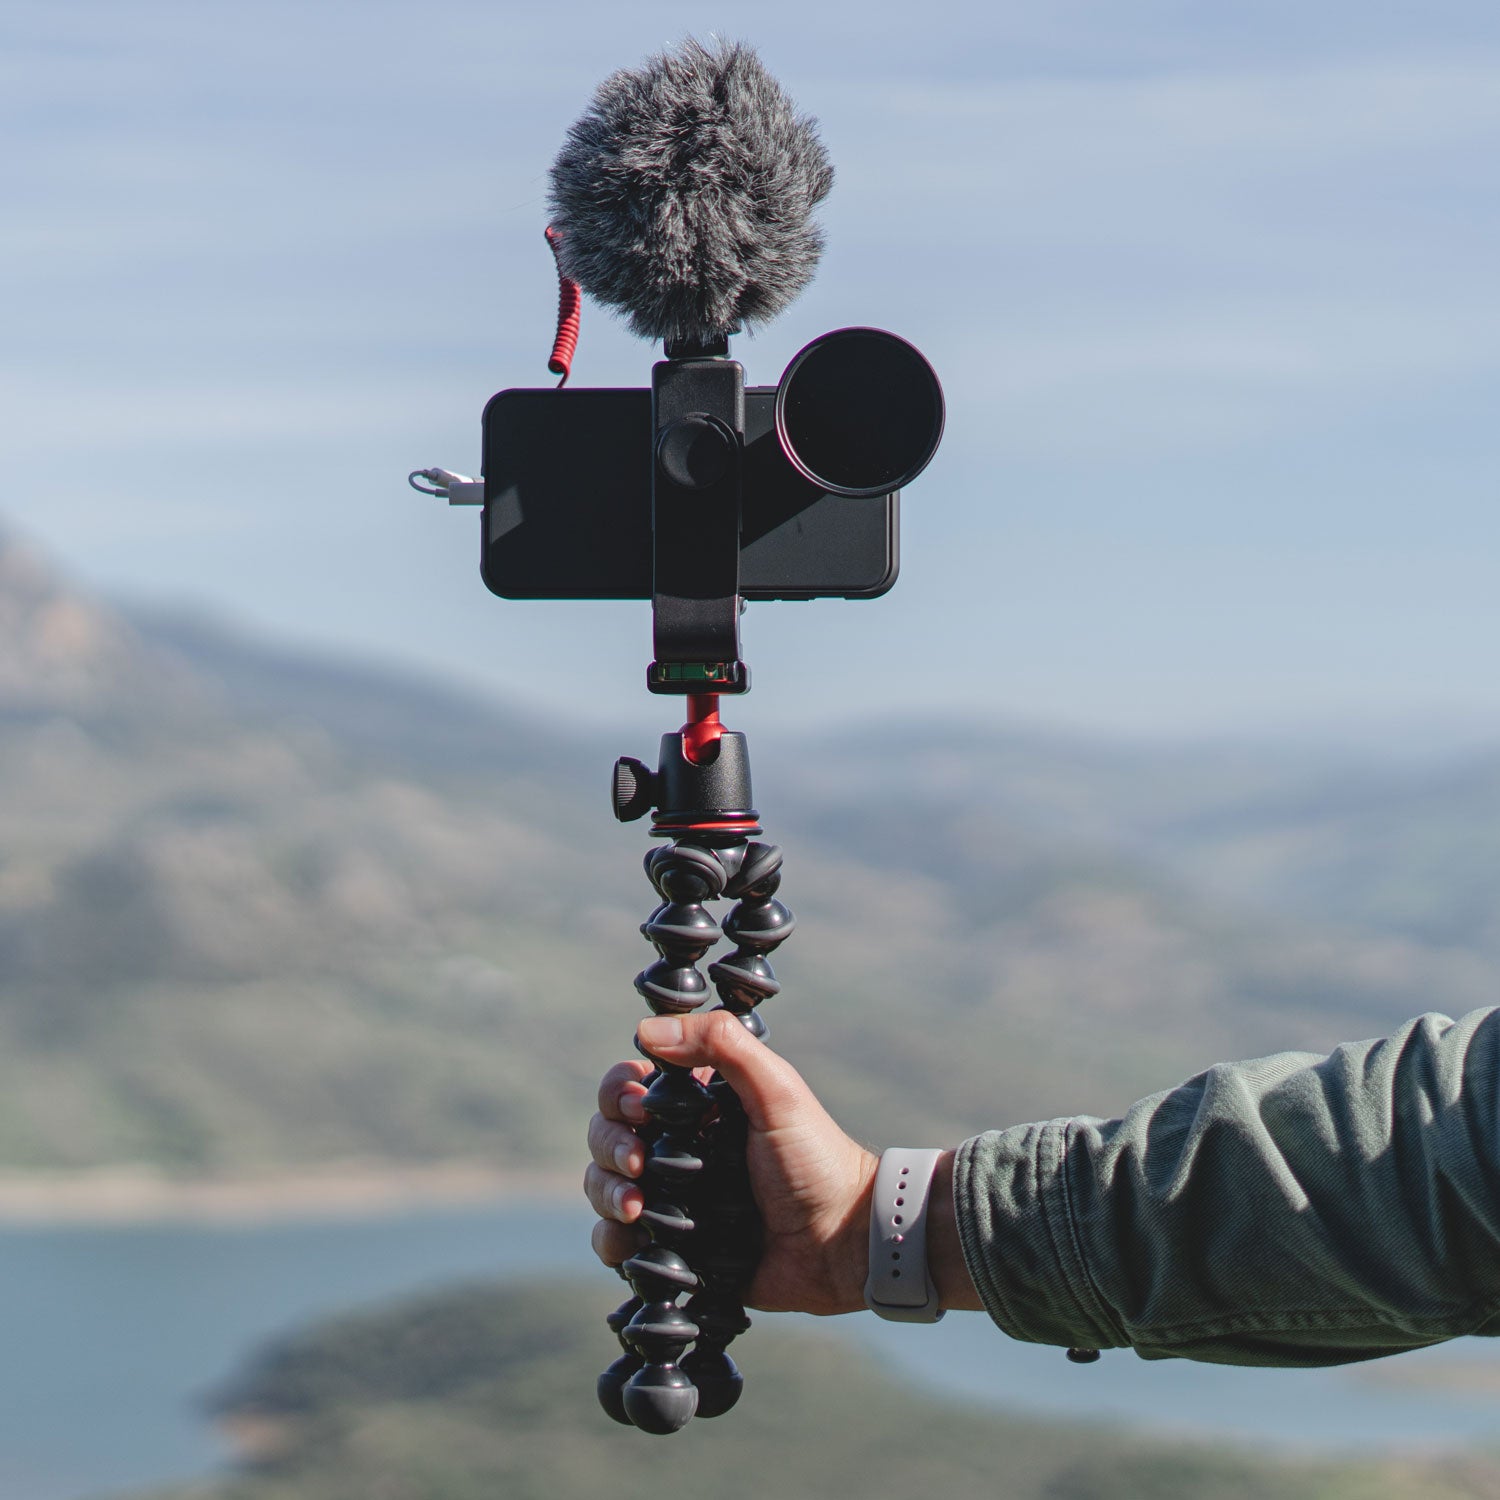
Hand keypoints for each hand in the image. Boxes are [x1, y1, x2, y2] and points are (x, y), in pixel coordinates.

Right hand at [585, 1010, 878, 1315]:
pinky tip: (631, 1242)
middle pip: (607, 1134)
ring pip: (602, 1187)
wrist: (842, 1245)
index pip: (631, 1086)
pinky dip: (611, 1242)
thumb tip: (645, 1031)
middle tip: (638, 1162)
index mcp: (698, 1106)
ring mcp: (673, 1199)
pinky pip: (617, 1244)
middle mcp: (679, 1148)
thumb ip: (722, 1044)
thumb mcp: (777, 1090)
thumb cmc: (817, 1161)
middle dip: (610, 1145)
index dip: (620, 1094)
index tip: (638, 1109)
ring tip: (636, 1208)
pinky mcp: (673, 1249)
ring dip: (605, 1193)